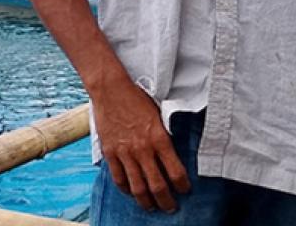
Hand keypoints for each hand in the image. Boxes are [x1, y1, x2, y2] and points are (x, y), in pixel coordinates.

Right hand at [92, 77, 189, 211]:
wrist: (111, 89)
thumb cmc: (136, 99)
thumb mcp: (158, 115)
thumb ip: (164, 136)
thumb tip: (171, 154)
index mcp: (159, 138)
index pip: (176, 172)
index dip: (183, 186)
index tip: (185, 190)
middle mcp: (143, 149)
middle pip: (158, 186)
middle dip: (167, 201)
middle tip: (171, 207)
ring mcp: (125, 152)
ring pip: (138, 187)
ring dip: (146, 201)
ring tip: (151, 206)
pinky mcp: (110, 152)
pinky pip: (119, 178)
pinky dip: (126, 189)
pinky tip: (132, 192)